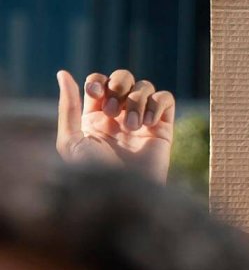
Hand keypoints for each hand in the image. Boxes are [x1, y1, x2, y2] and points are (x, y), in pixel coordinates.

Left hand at [56, 70, 174, 183]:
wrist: (124, 196)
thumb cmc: (94, 174)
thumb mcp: (71, 140)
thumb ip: (68, 106)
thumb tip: (62, 73)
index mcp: (95, 116)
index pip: (98, 82)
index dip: (98, 82)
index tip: (96, 95)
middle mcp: (120, 115)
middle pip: (123, 78)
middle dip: (118, 86)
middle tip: (113, 112)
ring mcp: (143, 120)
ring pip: (145, 86)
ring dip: (137, 100)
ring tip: (132, 127)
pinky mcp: (164, 127)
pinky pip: (165, 99)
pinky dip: (157, 104)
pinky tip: (148, 124)